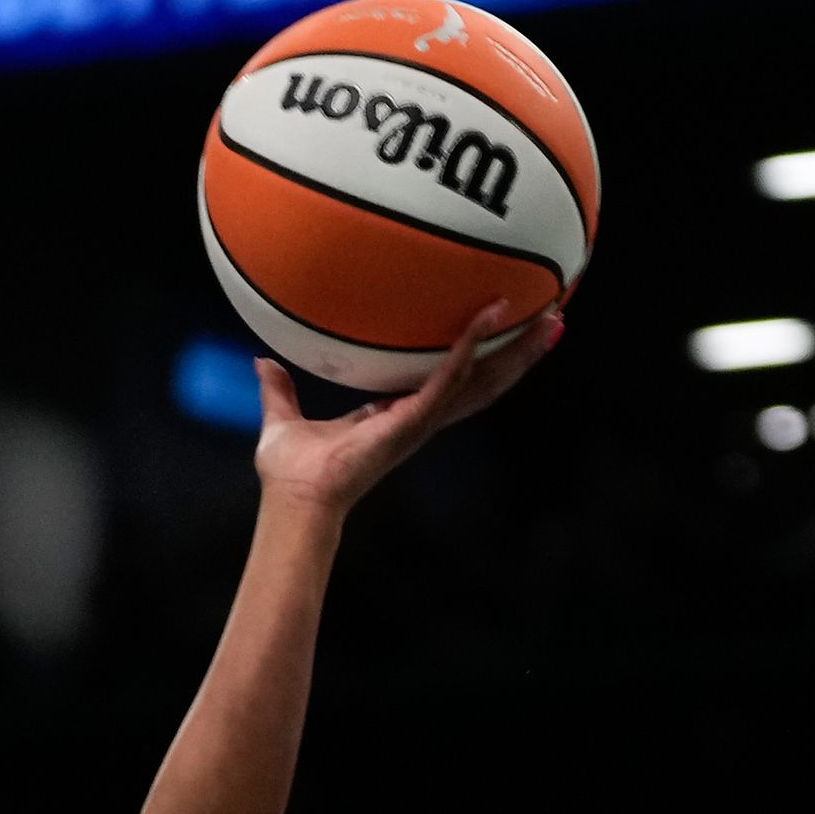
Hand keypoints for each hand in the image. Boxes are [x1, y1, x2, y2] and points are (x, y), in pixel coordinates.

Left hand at [253, 298, 563, 517]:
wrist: (295, 500)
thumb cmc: (290, 473)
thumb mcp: (283, 418)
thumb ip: (279, 390)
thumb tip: (261, 361)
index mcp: (400, 414)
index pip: (452, 381)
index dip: (479, 356)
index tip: (502, 328)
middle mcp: (421, 417)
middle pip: (485, 381)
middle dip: (520, 351)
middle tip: (553, 316)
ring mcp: (422, 420)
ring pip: (484, 380)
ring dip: (519, 350)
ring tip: (553, 317)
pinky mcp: (414, 421)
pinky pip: (449, 376)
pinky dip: (469, 345)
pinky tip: (490, 313)